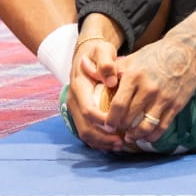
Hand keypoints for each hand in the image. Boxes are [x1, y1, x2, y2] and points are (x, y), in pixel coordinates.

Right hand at [65, 36, 125, 152]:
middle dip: (102, 138)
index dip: (102, 120)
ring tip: (120, 145)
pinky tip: (113, 142)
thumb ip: (106, 63)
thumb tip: (111, 81)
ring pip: (84, 132)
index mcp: (79, 87)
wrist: (86, 52)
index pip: (88, 109)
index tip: (118, 125)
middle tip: (121, 142)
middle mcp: (74, 99)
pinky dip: (98, 140)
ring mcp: (75, 108)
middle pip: (84, 127)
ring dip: (101, 142)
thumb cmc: (97, 52)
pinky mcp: (79, 112)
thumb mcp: (102, 51)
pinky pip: (86, 131)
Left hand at [109, 35, 195, 147]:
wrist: (184, 51)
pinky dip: (152, 136)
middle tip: (116, 133)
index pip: (118, 105)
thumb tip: (85, 69)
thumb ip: (111, 70)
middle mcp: (148, 88)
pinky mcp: (176, 105)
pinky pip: (162, 127)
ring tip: (130, 136)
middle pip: (130, 118)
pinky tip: (146, 136)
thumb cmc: (153, 56)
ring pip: (146, 126)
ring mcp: (163, 98)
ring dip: (135, 136)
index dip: (110, 120)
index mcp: (134, 76)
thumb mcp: (131, 59)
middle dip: (120, 129)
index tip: (106, 126)